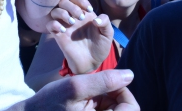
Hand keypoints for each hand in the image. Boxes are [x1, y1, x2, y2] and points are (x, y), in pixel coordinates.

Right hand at [23, 70, 137, 110]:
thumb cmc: (50, 103)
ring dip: (107, 101)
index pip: (132, 110)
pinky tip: (85, 102)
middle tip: (96, 89)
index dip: (125, 94)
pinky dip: (100, 105)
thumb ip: (104, 81)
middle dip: (115, 97)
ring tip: (88, 97)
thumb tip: (130, 75)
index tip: (109, 84)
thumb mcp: (76, 86)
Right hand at [48, 0, 112, 74]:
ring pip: (55, 11)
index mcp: (83, 14)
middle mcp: (73, 18)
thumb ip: (105, 22)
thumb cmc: (100, 47)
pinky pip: (50, 25)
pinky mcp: (58, 36)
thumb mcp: (107, 34)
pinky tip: (63, 30)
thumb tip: (94, 19)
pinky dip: (54, 24)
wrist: (92, 63)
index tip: (89, 10)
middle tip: (80, 17)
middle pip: (64, 2)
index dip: (81, 0)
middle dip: (71, 6)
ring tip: (72, 22)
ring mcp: (65, 26)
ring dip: (62, 13)